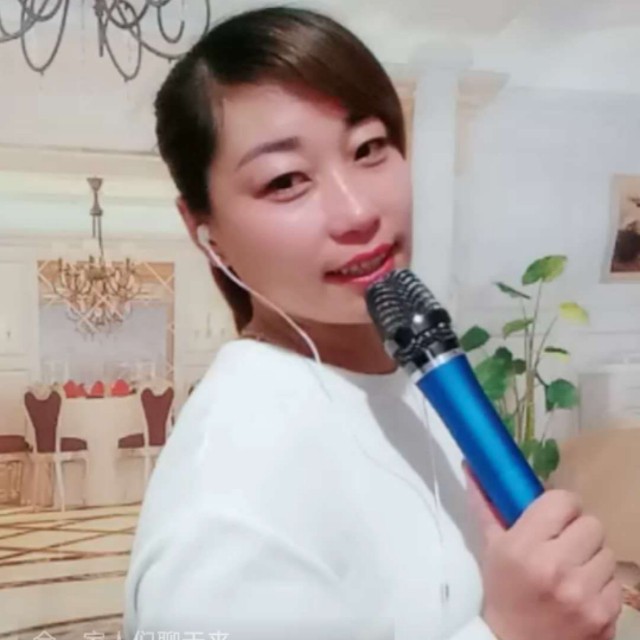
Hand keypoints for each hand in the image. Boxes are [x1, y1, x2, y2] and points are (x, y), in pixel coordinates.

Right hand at [464, 464, 622, 639]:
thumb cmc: (501, 592)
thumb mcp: (490, 549)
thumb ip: (485, 506)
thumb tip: (472, 467)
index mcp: (524, 547)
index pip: (564, 501)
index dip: (560, 507)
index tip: (553, 518)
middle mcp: (557, 568)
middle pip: (592, 524)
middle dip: (577, 532)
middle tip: (563, 544)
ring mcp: (585, 595)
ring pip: (607, 553)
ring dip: (591, 558)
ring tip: (572, 570)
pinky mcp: (605, 617)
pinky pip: (616, 584)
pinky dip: (601, 586)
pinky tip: (582, 593)